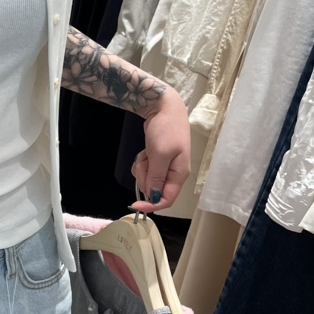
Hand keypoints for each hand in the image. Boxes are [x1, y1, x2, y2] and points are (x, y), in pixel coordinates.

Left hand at [131, 87, 190, 212]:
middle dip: (145, 178)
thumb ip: (156, 177)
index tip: (134, 205)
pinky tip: (145, 151)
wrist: (163, 108)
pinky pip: (146, 169)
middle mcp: (174, 173)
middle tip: (146, 161)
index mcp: (179, 174)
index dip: (151, 206)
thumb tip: (153, 196)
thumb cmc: (166, 129)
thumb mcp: (160, 154)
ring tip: (147, 153)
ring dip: (143, 168)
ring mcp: (166, 166)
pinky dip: (142, 162)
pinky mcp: (157, 160)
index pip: (167, 199)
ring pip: (148, 179)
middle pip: (154, 189)